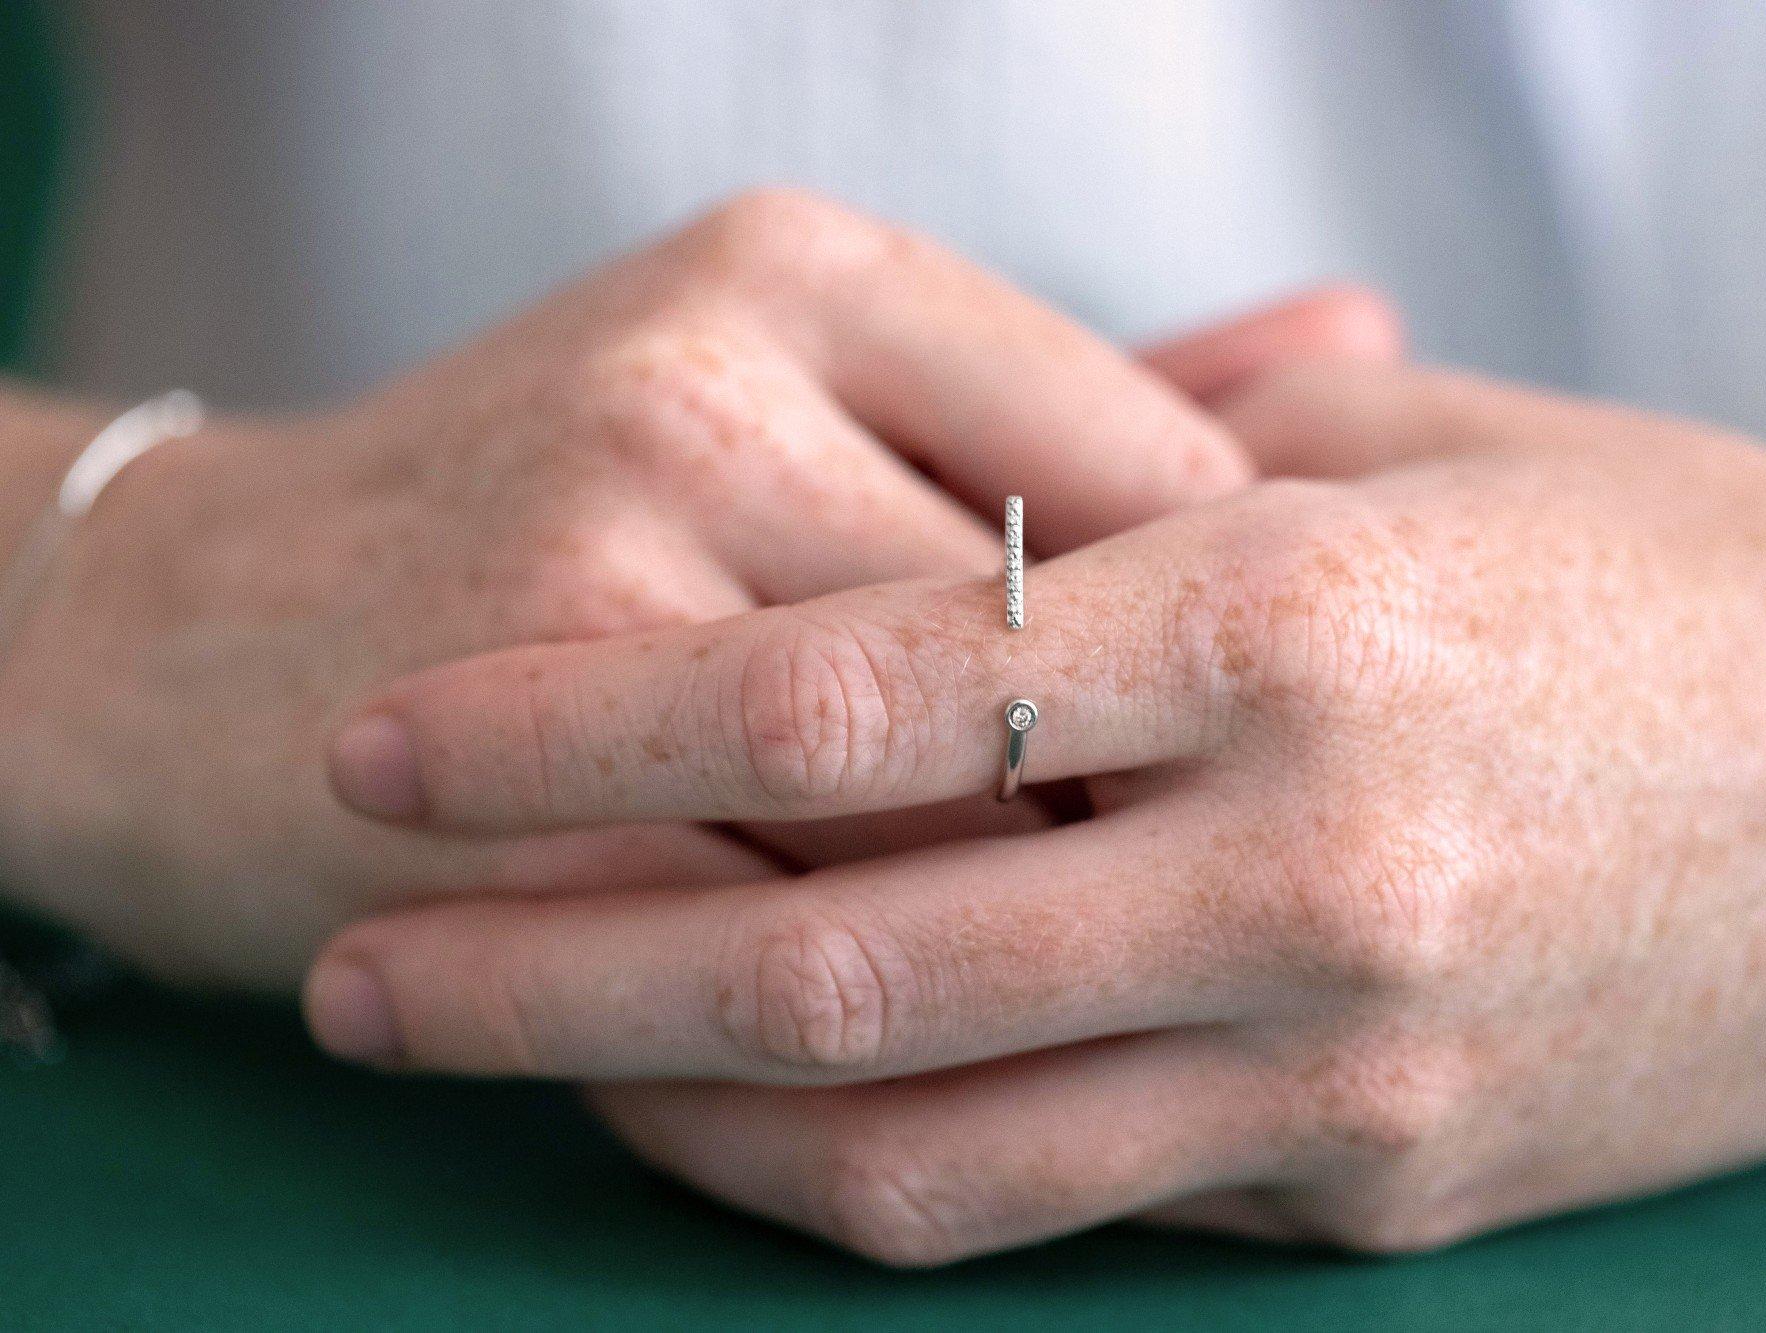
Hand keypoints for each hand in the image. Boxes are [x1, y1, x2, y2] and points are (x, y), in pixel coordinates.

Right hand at [0, 188, 1272, 986]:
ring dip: (1026, 913)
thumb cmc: (553, 512)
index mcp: (812, 270)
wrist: (184, 635)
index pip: (1152, 469)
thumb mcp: (800, 386)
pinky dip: (885, 996)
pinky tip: (905, 1011)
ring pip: (946, 812)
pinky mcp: (515, 787)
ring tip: (1048, 949)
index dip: (1226, 653)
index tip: (1230, 751)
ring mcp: (593, 573)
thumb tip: (1369, 336)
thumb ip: (1080, 390)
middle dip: (1145, 801)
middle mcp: (704, 386)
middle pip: (1064, 651)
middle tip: (1182, 880)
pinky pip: (798, 932)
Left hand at [314, 359, 1765, 1261]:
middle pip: (823, 959)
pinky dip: (881, 1171)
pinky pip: (1066, 1210)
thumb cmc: (1695, 577)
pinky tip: (764, 1123)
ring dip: (668, 1121)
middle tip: (352, 966)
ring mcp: (1351, 1068)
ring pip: (920, 1151)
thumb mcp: (1441, 462)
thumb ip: (1169, 481)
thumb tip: (945, 515)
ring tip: (514, 1068)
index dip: (576, 722)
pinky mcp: (1387, 1199)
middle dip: (539, 970)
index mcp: (1300, 624)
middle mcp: (1308, 867)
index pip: (843, 691)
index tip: (399, 739)